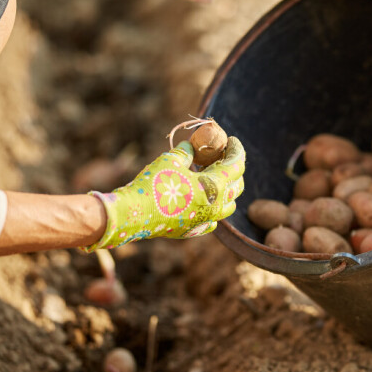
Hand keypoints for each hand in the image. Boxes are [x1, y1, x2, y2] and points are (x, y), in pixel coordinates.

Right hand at [85, 137, 244, 249]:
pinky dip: (212, 208)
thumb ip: (186, 152)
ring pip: (229, 205)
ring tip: (215, 179)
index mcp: (214, 185)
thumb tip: (192, 146)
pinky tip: (202, 200)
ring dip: (227, 190)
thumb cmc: (153, 184)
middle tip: (223, 157)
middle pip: (237, 186)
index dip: (236, 149)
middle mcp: (216, 205)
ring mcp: (206, 220)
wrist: (134, 215)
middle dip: (234, 169)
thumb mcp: (170, 160)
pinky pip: (213, 220)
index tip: (231, 140)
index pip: (236, 165)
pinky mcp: (195, 230)